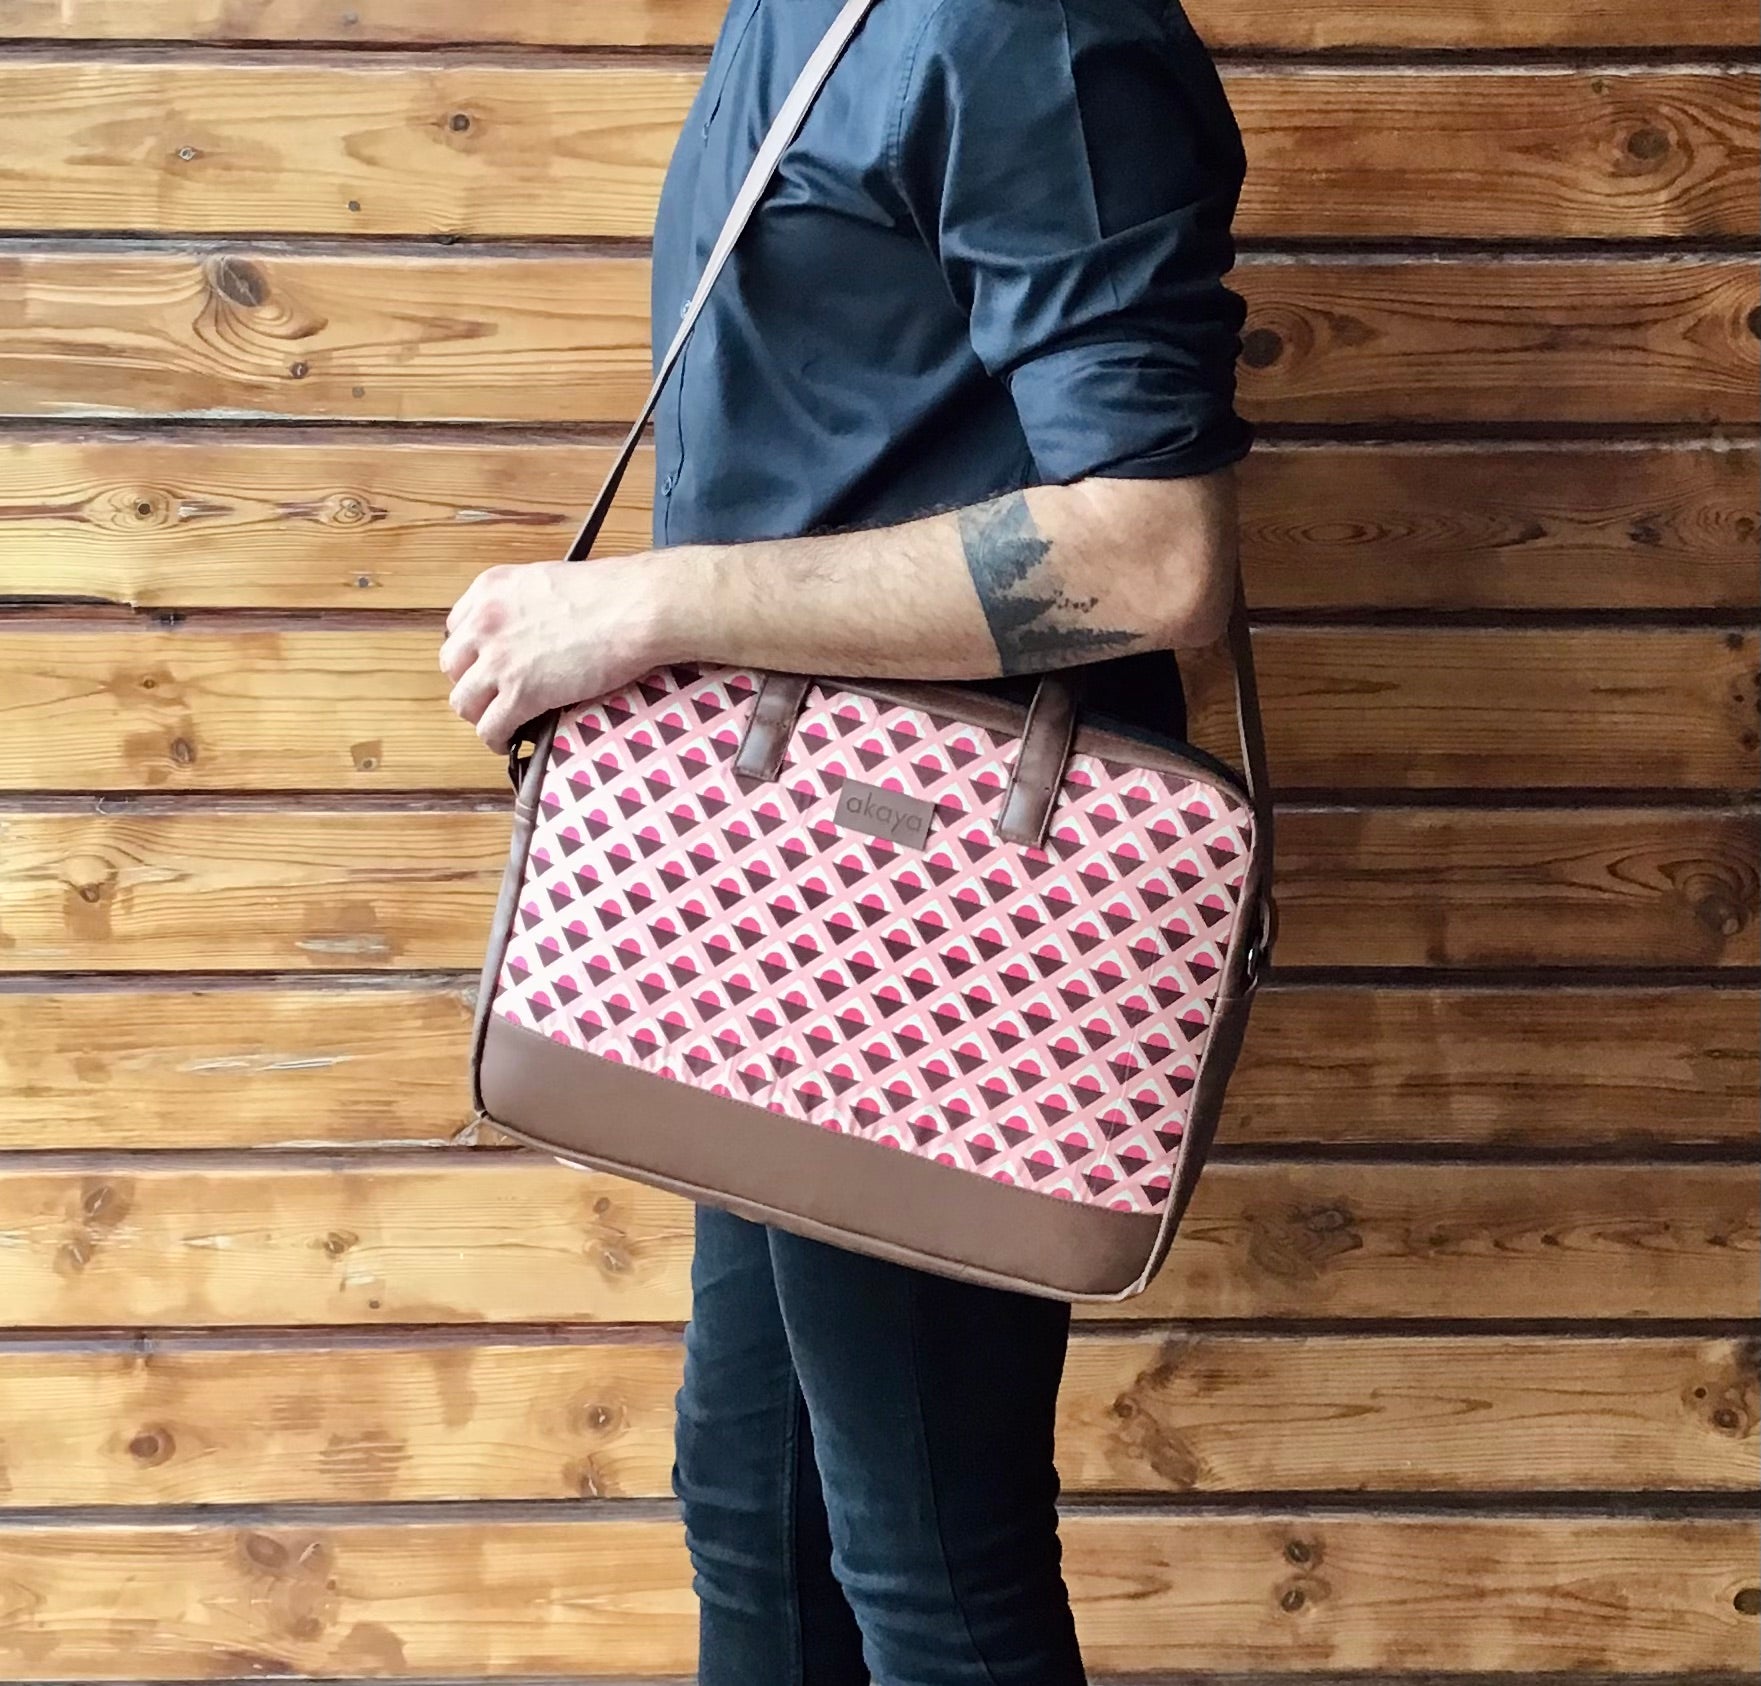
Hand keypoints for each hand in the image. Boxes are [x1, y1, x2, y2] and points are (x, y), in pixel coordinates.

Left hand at [440, 557, 671, 753]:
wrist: (634, 608)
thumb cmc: (611, 592)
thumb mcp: (549, 582)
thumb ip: (526, 605)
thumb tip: (530, 634)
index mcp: (491, 588)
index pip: (457, 628)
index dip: (472, 652)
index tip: (487, 664)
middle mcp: (485, 622)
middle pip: (453, 667)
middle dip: (472, 683)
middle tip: (494, 694)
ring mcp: (499, 660)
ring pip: (464, 702)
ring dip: (481, 714)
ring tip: (501, 722)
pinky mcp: (521, 693)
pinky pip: (490, 727)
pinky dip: (496, 739)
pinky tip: (509, 741)